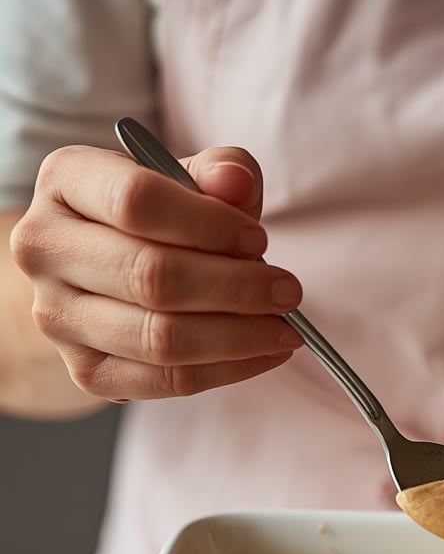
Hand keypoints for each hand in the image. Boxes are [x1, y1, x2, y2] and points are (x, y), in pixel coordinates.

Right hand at [9, 142, 304, 400]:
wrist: (110, 276)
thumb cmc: (163, 221)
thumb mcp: (191, 181)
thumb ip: (220, 172)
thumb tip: (235, 180)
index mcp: (64, 182)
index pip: (135, 201)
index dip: (209, 224)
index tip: (260, 240)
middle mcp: (45, 249)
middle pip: (152, 278)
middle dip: (236, 288)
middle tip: (289, 291)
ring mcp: (59, 317)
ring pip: (162, 338)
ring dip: (240, 337)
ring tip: (286, 328)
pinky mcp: (87, 372)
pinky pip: (168, 380)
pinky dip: (229, 369)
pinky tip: (265, 353)